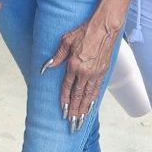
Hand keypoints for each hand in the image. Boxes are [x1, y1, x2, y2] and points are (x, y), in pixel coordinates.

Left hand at [45, 8, 123, 128]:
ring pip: (88, 95)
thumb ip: (57, 56)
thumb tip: (46, 67)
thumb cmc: (84, 31)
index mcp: (74, 65)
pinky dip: (93, 100)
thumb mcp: (66, 40)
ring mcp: (95, 73)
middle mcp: (85, 72)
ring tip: (80, 121)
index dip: (64, 100)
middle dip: (74, 111)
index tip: (62, 111)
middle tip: (72, 124)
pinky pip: (97, 89)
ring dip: (83, 109)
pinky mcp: (103, 72)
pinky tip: (90, 108)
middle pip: (78, 95)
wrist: (105, 27)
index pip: (67, 87)